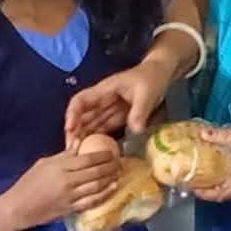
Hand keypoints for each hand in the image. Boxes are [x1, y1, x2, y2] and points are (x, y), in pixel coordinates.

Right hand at [0, 149, 122, 229]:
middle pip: (95, 173)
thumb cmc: (29, 182)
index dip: (102, 155)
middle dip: (110, 166)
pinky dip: (105, 194)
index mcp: (60, 168)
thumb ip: (64, 155)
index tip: (112, 151)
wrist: (18, 208)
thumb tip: (80, 142)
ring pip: (97, 187)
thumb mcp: (44, 163)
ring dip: (110, 179)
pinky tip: (112, 188)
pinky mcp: (71, 209)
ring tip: (119, 172)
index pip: (87, 159)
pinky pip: (92, 201)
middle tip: (120, 161)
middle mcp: (68, 182)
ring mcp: (71, 197)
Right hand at [64, 57, 179, 145]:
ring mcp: (108, 109)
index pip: (81, 100)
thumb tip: (136, 130)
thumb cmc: (151, 78)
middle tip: (71, 150)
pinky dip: (95, 139)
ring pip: (89, 124)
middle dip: (73, 132)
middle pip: (81, 116)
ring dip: (82, 138)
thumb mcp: (146, 93)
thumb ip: (140, 111)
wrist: (160, 75)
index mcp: (105, 90)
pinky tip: (91, 152)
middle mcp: (102, 100)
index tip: (70, 129)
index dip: (73, 114)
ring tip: (77, 155)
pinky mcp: (115, 117)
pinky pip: (102, 129)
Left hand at [190, 121, 230, 202]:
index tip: (191, 187)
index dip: (206, 194)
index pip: (223, 194)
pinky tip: (226, 164)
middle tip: (195, 177)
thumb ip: (228, 136)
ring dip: (221, 182)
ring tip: (207, 170)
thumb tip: (204, 134)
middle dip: (211, 188)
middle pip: (228, 193)